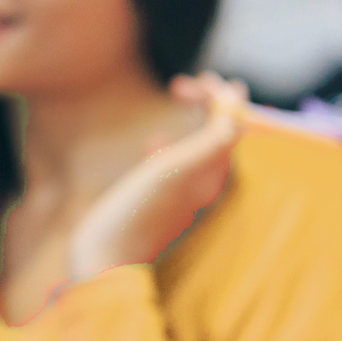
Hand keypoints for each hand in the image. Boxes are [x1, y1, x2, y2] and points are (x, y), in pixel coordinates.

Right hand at [69, 75, 247, 278]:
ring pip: (198, 147)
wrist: (104, 261)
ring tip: (178, 96)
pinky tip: (154, 140)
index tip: (200, 79)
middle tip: (182, 83)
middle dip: (208, 104)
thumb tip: (237, 106)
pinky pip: (173, 166)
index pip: (231, 125)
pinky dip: (170, 145)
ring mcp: (181, 196)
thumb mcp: (174, 170)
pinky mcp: (158, 204)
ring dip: (191, 119)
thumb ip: (211, 139)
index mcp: (212, 175)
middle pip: (218, 135)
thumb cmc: (136, 215)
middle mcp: (203, 185)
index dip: (221, 98)